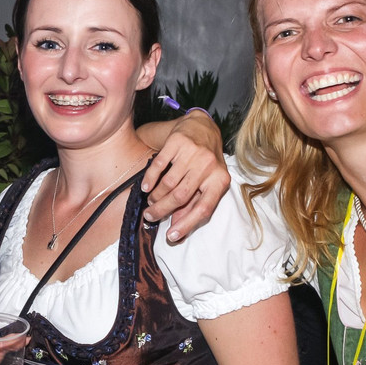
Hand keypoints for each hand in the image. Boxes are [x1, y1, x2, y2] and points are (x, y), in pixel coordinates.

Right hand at [142, 110, 229, 241]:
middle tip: (150, 216)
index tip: (171, 236)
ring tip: (151, 201)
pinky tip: (146, 187)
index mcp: (220, 180)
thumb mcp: (207, 182)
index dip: (187, 224)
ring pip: (168, 183)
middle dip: (162, 210)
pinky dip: (150, 179)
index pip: (203, 208)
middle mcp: (208, 166)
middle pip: (180, 196)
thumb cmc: (205, 161)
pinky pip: (159, 166)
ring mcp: (193, 153)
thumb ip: (194, 205)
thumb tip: (178, 230)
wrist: (203, 127)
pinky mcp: (177, 142)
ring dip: (156, 196)